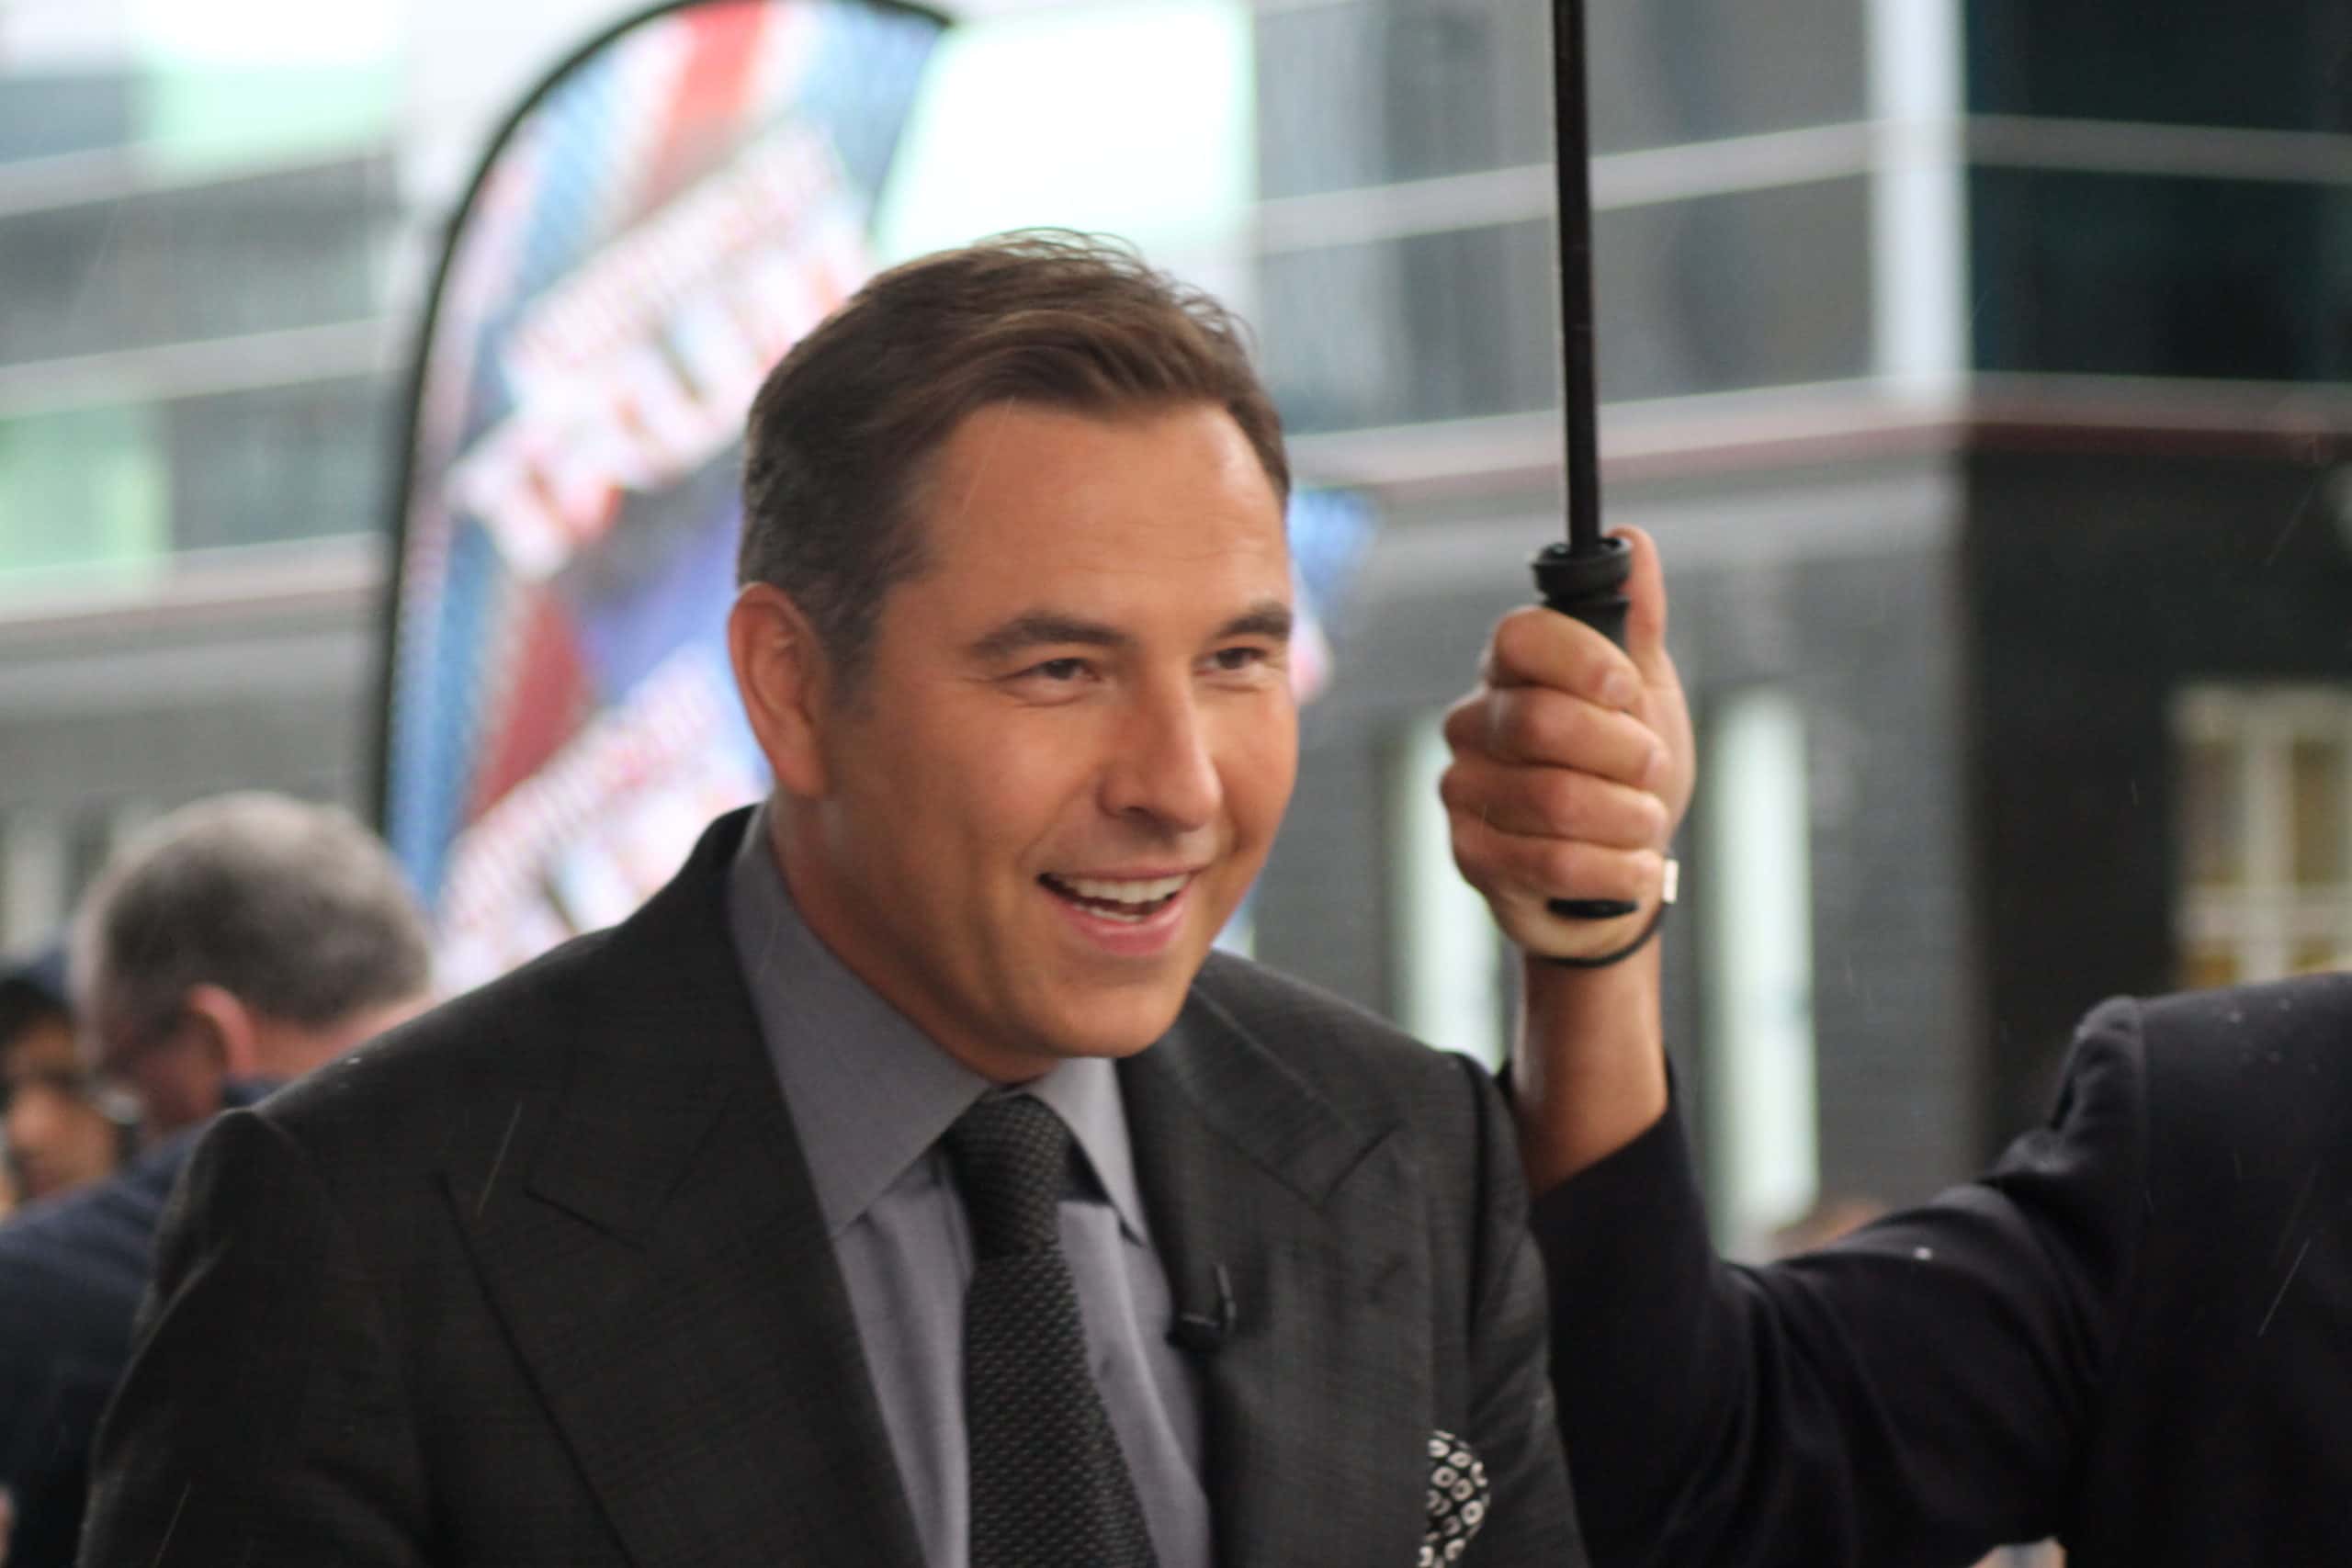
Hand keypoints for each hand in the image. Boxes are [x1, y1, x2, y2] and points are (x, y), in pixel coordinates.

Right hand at [1441, 526, 1692, 961]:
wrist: (1613, 882)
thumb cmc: (1626, 778)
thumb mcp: (1646, 697)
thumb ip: (1637, 623)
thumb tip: (1633, 540)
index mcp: (1511, 671)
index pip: (1518, 636)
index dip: (1579, 659)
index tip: (1627, 689)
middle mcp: (1473, 724)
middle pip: (1539, 722)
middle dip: (1622, 750)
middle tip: (1654, 767)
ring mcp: (1464, 791)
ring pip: (1552, 798)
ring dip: (1627, 816)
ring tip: (1647, 822)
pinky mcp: (1470, 857)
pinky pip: (1551, 862)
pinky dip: (1615, 868)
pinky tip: (1635, 867)